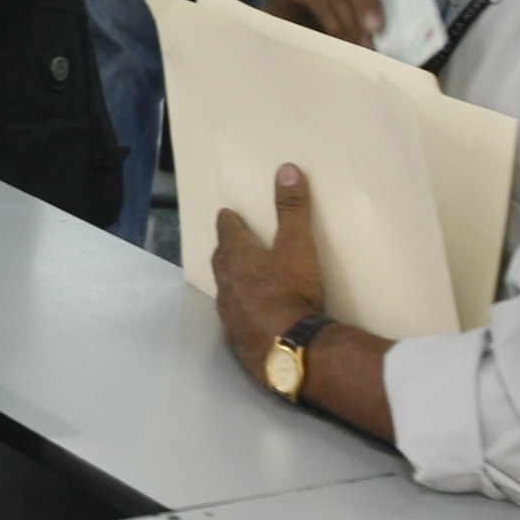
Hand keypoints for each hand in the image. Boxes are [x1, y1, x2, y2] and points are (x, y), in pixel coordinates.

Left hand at [211, 164, 325, 377]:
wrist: (288, 349)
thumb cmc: (291, 293)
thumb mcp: (297, 246)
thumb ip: (292, 209)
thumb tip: (287, 170)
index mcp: (238, 258)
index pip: (228, 233)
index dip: (228, 222)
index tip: (225, 214)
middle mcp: (227, 284)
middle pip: (221, 260)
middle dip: (225, 249)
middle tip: (230, 242)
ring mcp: (229, 313)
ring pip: (225, 290)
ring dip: (231, 280)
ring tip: (239, 277)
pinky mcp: (237, 337)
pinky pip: (234, 317)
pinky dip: (240, 310)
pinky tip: (248, 314)